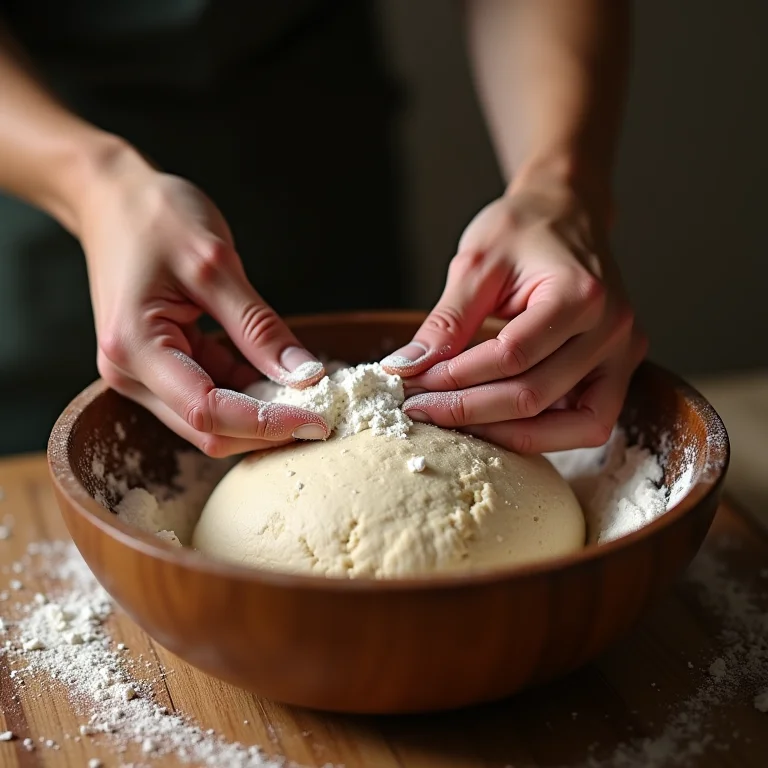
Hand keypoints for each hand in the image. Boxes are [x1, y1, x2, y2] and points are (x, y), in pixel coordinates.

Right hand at [79, 148, 327, 456]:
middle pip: (207, 428)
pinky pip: (210, 393)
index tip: (318, 419)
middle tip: (323, 411)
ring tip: (309, 393)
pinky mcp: (160, 366)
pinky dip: (248, 392)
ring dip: (261, 413)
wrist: (112, 199)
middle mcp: (130, 372)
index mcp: (135, 346)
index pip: (207, 410)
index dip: (266, 423)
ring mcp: (143, 373)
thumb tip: (304, 375)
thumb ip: (258, 326)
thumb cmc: (155, 217)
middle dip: (267, 427)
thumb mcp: (215, 263)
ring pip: (211, 419)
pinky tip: (283, 377)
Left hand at [382, 182, 645, 452]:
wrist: (567, 212)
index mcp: (581, 294)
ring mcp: (623, 355)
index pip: (511, 356)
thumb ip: (446, 321)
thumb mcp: (477, 264)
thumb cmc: (523, 230)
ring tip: (455, 423)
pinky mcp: (618, 372)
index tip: (411, 384)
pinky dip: (541, 433)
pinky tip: (497, 424)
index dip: (456, 379)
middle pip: (535, 396)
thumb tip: (406, 369)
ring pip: (568, 426)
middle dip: (469, 410)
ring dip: (506, 434)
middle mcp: (613, 330)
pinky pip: (584, 424)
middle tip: (420, 410)